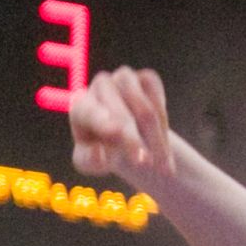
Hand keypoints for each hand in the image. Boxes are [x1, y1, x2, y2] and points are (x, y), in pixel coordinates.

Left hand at [70, 66, 174, 183]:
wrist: (123, 139)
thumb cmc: (101, 152)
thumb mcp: (90, 163)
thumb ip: (90, 161)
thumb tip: (99, 155)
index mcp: (81, 107)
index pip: (90, 112)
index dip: (103, 122)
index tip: (117, 133)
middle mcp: (100, 86)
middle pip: (121, 116)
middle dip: (134, 141)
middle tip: (146, 163)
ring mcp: (124, 78)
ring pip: (145, 110)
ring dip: (155, 139)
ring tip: (163, 166)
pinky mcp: (146, 78)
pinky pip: (158, 100)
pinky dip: (163, 125)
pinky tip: (162, 143)